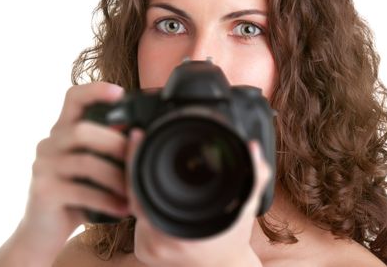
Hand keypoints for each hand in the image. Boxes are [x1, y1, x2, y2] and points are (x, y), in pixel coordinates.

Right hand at [14, 82, 129, 262]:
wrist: (42, 232)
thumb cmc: (76, 195)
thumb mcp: (92, 168)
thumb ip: (106, 150)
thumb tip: (141, 139)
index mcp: (62, 132)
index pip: (72, 98)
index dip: (95, 90)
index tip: (119, 92)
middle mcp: (48, 144)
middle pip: (82, 130)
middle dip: (115, 143)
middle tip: (136, 158)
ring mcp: (43, 167)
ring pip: (85, 162)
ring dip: (116, 177)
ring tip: (134, 191)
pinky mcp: (43, 191)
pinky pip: (81, 191)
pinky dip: (107, 200)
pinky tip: (123, 208)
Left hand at [125, 129, 270, 266]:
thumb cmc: (234, 237)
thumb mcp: (247, 204)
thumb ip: (254, 175)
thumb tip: (252, 147)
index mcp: (179, 230)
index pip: (141, 187)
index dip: (136, 158)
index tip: (137, 136)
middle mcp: (158, 241)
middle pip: (132, 193)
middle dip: (136, 165)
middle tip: (140, 141)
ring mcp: (147, 249)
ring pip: (134, 205)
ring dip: (140, 184)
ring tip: (149, 163)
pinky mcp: (143, 252)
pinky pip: (136, 219)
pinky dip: (144, 202)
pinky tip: (154, 191)